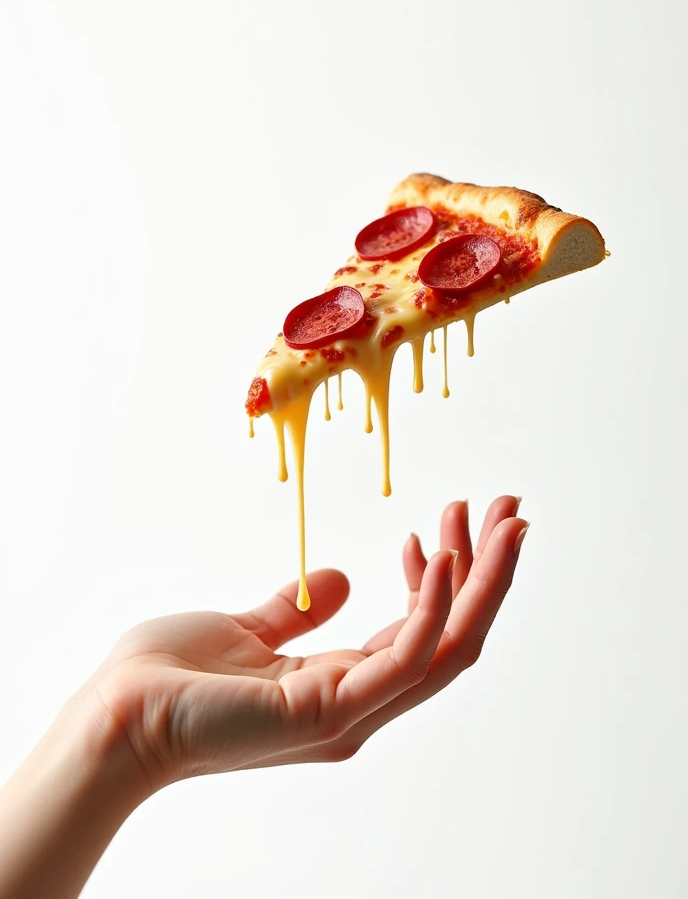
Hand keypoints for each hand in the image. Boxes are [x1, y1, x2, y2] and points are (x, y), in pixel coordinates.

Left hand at [86, 495, 526, 790]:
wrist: (118, 715)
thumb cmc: (172, 678)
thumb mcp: (248, 630)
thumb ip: (297, 612)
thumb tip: (339, 579)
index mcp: (342, 689)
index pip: (420, 634)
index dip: (448, 579)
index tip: (447, 521)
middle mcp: (359, 706)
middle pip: (452, 640)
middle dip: (490, 575)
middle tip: (511, 511)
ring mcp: (349, 714)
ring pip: (448, 649)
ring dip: (483, 582)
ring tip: (502, 520)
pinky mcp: (329, 710)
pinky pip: (407, 658)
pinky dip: (434, 606)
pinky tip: (442, 555)